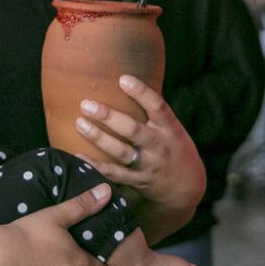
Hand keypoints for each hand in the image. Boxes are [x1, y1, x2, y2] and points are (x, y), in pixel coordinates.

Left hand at [74, 75, 204, 237]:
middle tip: (87, 104)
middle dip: (108, 117)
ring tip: (80, 123)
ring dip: (98, 138)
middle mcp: (159, 146)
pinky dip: (95, 165)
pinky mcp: (137, 181)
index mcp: (170, 128)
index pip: (157, 106)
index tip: (122, 79)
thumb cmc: (174, 148)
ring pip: (121, 152)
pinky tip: (78, 154)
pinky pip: (113, 173)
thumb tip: (125, 83)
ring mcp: (148, 165)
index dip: (141, 92)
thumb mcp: (173, 128)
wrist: (186, 187)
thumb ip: (153, 112)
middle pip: (133, 130)